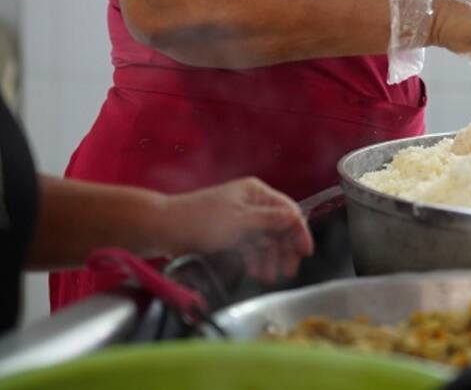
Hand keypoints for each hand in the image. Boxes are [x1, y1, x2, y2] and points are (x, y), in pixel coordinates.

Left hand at [161, 178, 312, 284]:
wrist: (164, 228)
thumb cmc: (201, 221)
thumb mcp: (240, 221)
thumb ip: (270, 220)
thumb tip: (296, 218)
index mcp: (256, 193)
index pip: (288, 211)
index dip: (299, 231)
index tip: (305, 252)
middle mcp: (251, 203)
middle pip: (278, 227)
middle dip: (284, 249)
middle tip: (288, 271)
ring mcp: (240, 218)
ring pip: (265, 239)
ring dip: (270, 257)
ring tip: (269, 276)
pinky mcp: (229, 232)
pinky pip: (250, 246)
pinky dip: (255, 258)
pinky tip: (256, 271)